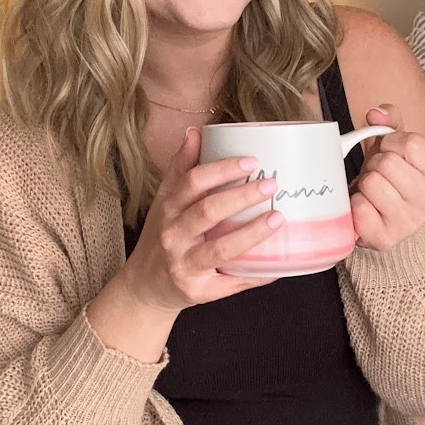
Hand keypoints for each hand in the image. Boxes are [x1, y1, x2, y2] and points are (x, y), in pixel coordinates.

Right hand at [120, 127, 283, 312]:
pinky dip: (258, 274)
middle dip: (241, 196)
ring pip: (221, 249)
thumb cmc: (163, 235)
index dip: (222, 169)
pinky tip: (279, 264)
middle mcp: (172, 235)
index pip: (192, 182)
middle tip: (271, 184)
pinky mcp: (198, 292)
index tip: (251, 160)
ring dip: (252, 233)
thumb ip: (181, 168)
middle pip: (208, 211)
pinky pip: (232, 283)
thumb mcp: (165, 201)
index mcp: (168, 208)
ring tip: (277, 218)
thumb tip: (196, 132)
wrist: (145, 286)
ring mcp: (184, 265)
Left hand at [350, 104, 424, 250]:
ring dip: (364, 183)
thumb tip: (376, 113)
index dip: (391, 142)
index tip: (388, 151)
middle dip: (374, 164)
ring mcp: (409, 223)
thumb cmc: (389, 179)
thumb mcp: (394, 147)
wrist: (382, 218)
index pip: (412, 143)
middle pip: (387, 162)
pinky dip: (355, 205)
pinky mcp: (385, 239)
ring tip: (371, 191)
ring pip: (371, 183)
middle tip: (378, 174)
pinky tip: (365, 208)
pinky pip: (359, 208)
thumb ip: (389, 122)